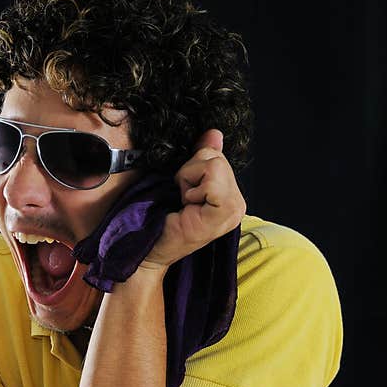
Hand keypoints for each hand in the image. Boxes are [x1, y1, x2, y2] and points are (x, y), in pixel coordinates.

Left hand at [140, 129, 245, 272]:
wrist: (148, 253)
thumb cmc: (159, 222)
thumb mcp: (182, 184)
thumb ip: (201, 158)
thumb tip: (214, 133)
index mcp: (230, 195)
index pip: (215, 155)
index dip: (192, 167)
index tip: (183, 193)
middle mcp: (238, 203)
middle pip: (215, 157)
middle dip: (190, 172)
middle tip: (182, 200)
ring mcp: (235, 210)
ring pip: (214, 165)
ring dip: (189, 181)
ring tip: (184, 204)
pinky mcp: (225, 214)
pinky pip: (212, 180)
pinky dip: (192, 189)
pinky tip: (187, 209)